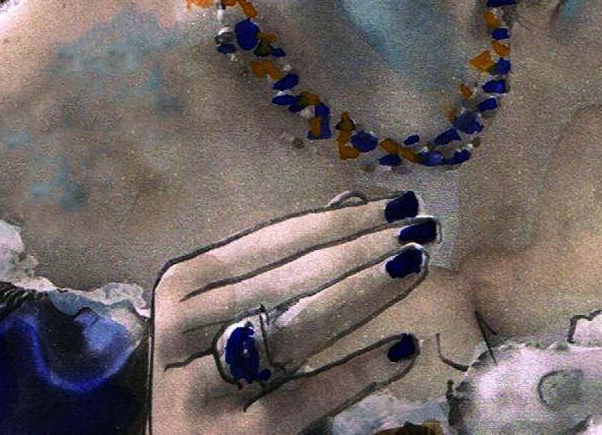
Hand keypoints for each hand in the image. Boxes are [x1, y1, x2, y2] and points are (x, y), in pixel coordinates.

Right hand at [150, 192, 432, 433]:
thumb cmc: (205, 366)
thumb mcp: (221, 310)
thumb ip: (273, 264)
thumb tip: (346, 207)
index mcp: (182, 286)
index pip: (274, 241)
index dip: (339, 222)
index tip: (395, 206)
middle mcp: (184, 331)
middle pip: (291, 280)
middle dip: (362, 250)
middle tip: (419, 230)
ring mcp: (206, 387)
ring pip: (299, 330)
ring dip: (364, 294)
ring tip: (412, 267)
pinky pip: (307, 395)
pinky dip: (356, 370)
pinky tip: (401, 346)